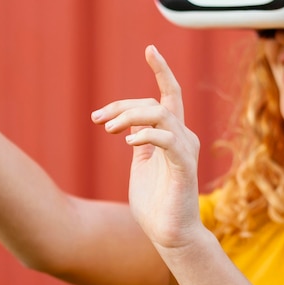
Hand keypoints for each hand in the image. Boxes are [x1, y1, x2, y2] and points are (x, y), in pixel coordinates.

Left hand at [92, 45, 201, 250]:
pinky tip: (128, 143)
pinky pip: (168, 140)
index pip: (168, 94)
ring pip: (161, 115)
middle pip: (155, 102)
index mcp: (172, 134)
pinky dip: (147, 135)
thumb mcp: (142, 163)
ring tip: (109, 129)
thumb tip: (127, 123)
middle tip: (98, 119)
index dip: (161, 70)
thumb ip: (139, 140)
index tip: (150, 49)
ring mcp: (185, 151)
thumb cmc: (155, 201)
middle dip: (123, 106)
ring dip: (131, 116)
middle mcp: (182, 137)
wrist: (169, 235)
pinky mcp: (185, 168)